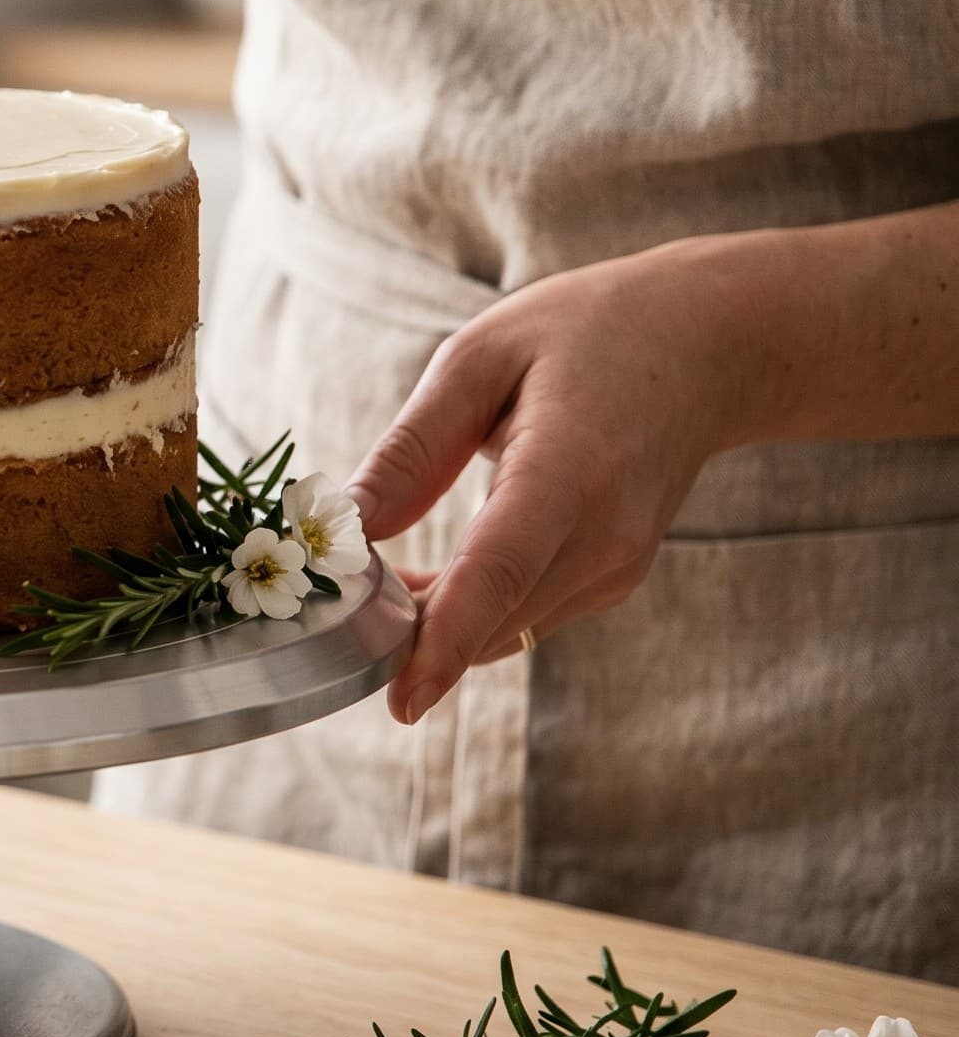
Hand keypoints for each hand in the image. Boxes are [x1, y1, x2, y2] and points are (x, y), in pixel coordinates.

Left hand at [346, 237, 770, 723]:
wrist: (708, 347)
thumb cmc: (586, 336)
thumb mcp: (480, 357)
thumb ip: (413, 447)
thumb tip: (349, 525)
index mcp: (571, 469)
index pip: (501, 571)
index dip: (444, 639)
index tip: (400, 700)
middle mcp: (606, 534)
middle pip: (493, 618)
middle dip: (406, 635)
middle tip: (327, 617)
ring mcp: (618, 566)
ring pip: (504, 630)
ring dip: (432, 625)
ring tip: (369, 587)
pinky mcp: (613, 579)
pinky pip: (522, 617)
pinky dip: (468, 612)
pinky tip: (422, 583)